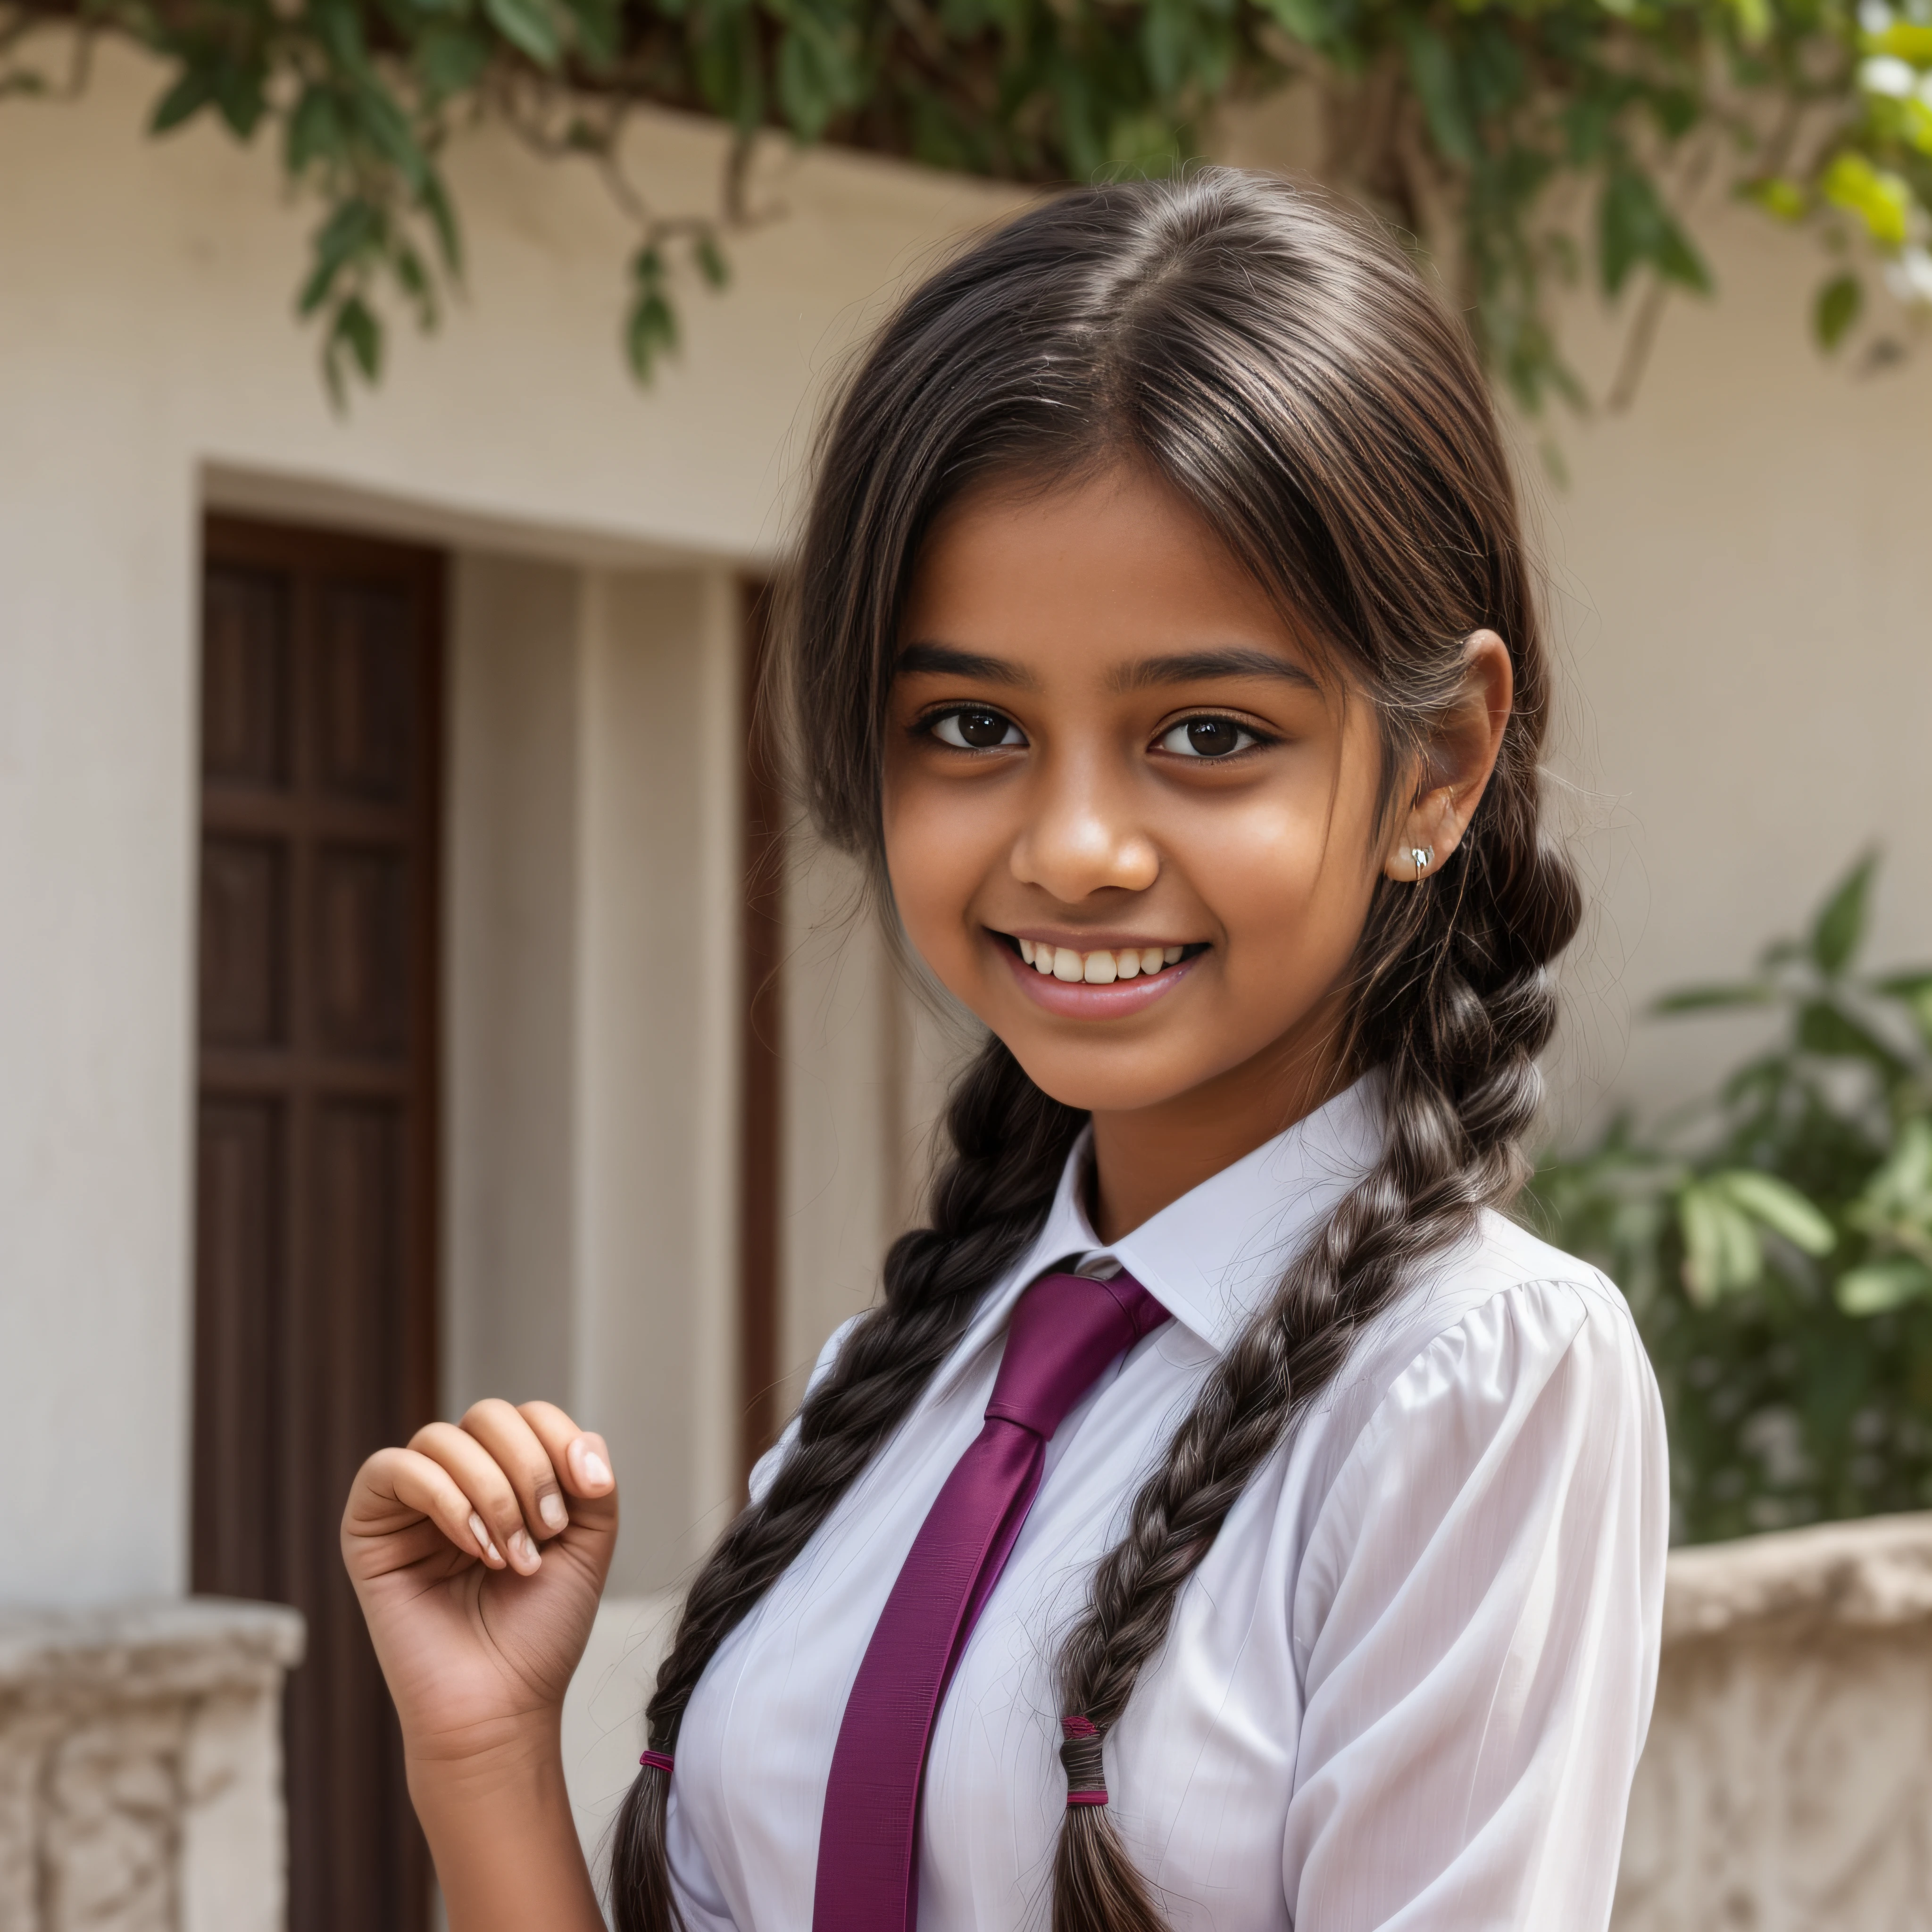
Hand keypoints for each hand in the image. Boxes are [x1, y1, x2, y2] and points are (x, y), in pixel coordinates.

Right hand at [342, 1400, 618, 1766]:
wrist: (500, 1704)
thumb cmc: (540, 1630)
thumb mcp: (589, 1542)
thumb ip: (594, 1480)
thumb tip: (584, 1439)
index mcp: (506, 1479)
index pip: (529, 1415)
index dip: (560, 1440)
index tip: (585, 1494)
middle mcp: (457, 1482)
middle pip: (488, 1416)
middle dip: (529, 1467)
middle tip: (546, 1532)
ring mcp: (410, 1504)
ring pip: (442, 1437)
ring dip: (491, 1492)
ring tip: (512, 1556)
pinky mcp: (367, 1529)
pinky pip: (392, 1469)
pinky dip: (444, 1497)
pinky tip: (474, 1548)